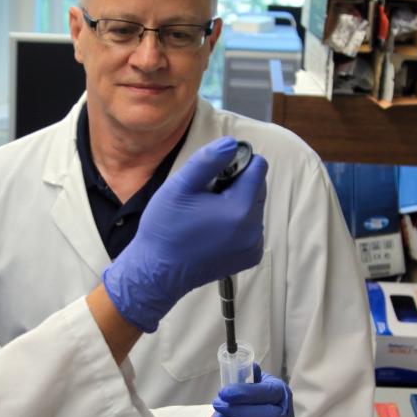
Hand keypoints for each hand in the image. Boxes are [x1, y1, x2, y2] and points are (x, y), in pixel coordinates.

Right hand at [101, 136, 266, 331]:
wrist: (158, 272)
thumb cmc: (165, 229)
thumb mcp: (180, 186)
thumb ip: (208, 160)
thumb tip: (230, 144)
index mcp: (240, 210)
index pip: (258, 167)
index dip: (236, 163)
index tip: (214, 174)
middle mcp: (253, 230)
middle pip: (257, 187)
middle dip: (236, 184)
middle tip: (206, 196)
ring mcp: (253, 246)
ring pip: (253, 207)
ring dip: (235, 204)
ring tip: (206, 215)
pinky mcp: (250, 257)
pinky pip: (250, 227)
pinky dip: (236, 223)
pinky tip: (212, 230)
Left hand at [207, 369, 293, 416]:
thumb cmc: (248, 400)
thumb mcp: (248, 383)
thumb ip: (244, 375)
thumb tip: (239, 365)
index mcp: (280, 393)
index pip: (269, 393)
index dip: (246, 393)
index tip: (224, 393)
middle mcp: (286, 415)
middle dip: (239, 412)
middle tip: (217, 407)